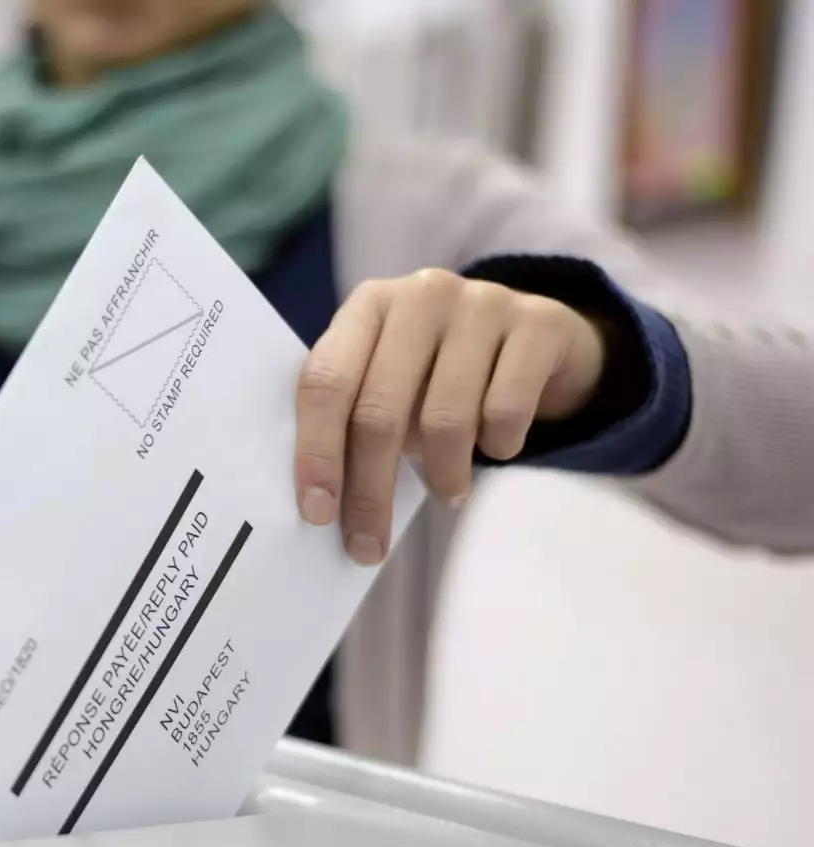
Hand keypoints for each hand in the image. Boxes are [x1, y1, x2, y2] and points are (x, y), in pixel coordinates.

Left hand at [295, 268, 605, 564]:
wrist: (537, 334)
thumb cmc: (442, 369)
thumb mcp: (390, 378)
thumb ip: (354, 415)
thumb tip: (325, 501)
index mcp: (368, 306)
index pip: (325, 382)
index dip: (316, 452)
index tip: (317, 512)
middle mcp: (420, 295)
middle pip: (379, 411)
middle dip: (369, 491)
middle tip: (369, 543)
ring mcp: (482, 303)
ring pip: (444, 419)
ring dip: (442, 475)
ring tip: (447, 491)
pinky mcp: (539, 323)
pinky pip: (505, 412)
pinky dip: (498, 447)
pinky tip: (496, 448)